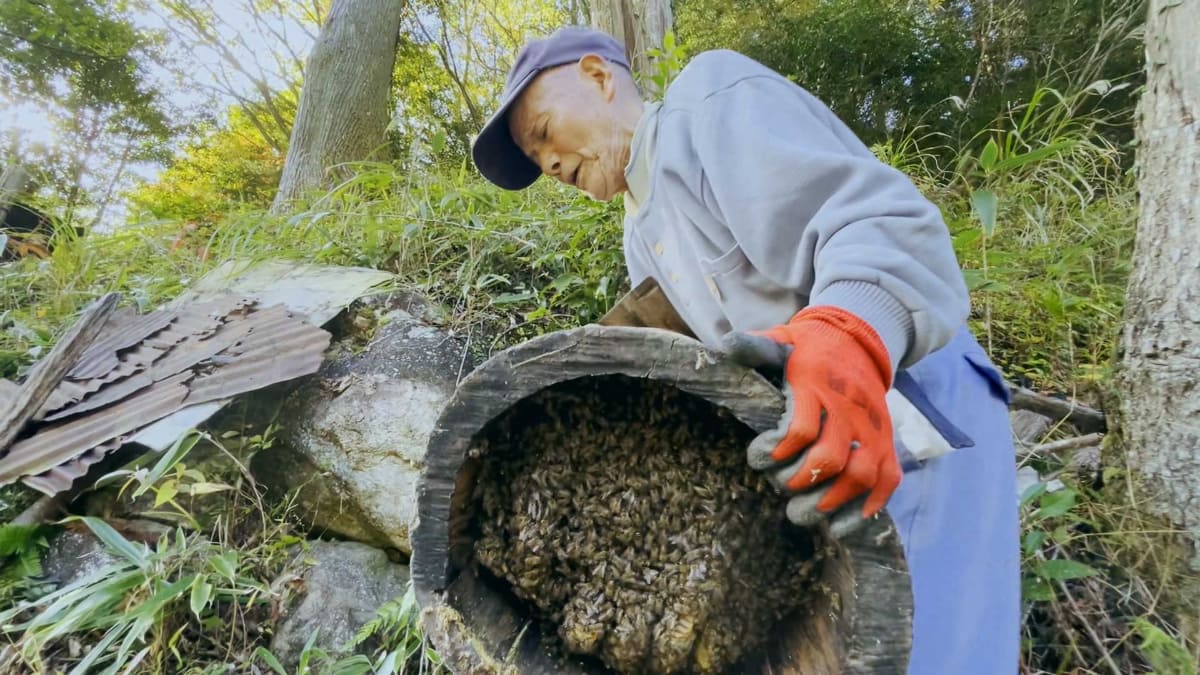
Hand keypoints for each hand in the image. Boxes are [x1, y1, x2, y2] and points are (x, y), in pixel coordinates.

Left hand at [721, 305, 901, 536]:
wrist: (858, 340)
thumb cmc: (807, 349)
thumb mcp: (781, 339)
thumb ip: (756, 348)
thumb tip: (727, 347)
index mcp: (816, 385)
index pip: (801, 428)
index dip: (779, 452)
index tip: (761, 457)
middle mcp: (848, 409)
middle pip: (829, 458)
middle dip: (801, 482)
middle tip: (783, 488)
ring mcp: (872, 429)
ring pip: (861, 474)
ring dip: (832, 500)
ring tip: (806, 512)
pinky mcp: (887, 443)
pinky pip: (887, 480)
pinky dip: (869, 507)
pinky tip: (843, 524)